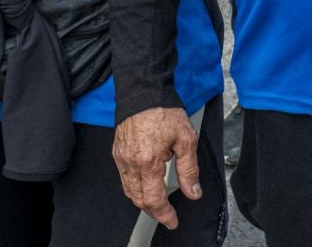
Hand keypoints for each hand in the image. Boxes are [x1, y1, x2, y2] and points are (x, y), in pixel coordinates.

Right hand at [113, 107, 200, 230]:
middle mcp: (130, 163)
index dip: (164, 214)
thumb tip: (193, 192)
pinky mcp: (117, 152)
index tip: (172, 221)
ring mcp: (121, 158)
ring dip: (142, 201)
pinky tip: (145, 185)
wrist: (143, 91)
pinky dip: (134, 188)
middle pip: (138, 199)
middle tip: (167, 215)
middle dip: (153, 211)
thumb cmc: (163, 111)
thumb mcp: (185, 139)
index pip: (153, 200)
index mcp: (148, 162)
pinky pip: (124, 178)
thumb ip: (189, 169)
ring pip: (129, 191)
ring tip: (157, 203)